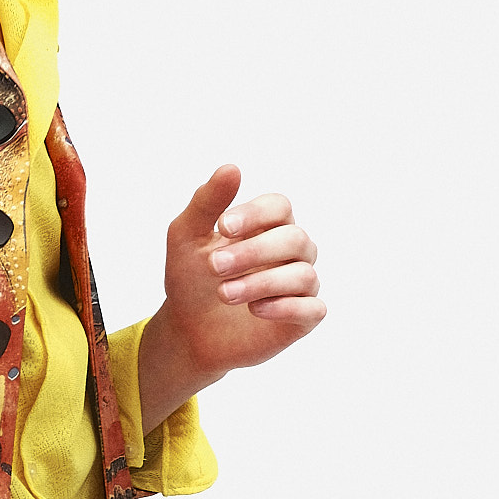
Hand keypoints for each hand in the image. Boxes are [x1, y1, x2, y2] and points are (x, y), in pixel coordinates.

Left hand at [139, 164, 325, 431]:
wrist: (187, 331)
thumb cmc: (191, 278)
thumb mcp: (187, 236)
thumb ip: (207, 201)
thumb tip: (232, 167)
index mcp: (268, 225)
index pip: (280, 206)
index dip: (256, 214)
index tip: (224, 228)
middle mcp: (292, 251)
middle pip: (294, 238)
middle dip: (253, 251)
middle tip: (215, 265)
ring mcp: (300, 284)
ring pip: (303, 274)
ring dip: (261, 282)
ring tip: (224, 293)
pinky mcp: (303, 318)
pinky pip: (312, 308)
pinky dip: (286, 307)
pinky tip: (256, 310)